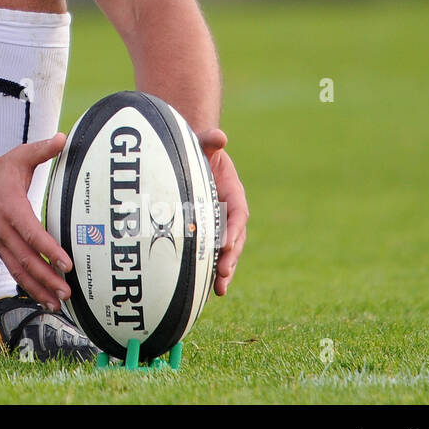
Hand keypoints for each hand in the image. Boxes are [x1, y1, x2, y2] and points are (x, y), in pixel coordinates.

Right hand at [0, 133, 72, 310]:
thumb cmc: (1, 169)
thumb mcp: (21, 156)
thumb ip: (42, 149)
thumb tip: (63, 138)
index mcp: (11, 207)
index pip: (31, 233)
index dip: (49, 249)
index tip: (66, 263)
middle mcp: (3, 229)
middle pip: (26, 258)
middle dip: (47, 277)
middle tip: (67, 291)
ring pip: (19, 270)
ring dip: (38, 288)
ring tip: (58, 303)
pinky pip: (15, 271)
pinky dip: (29, 286)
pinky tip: (45, 299)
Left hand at [197, 128, 246, 295]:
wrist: (191, 162)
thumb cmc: (198, 152)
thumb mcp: (204, 145)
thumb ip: (210, 142)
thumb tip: (219, 137)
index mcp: (233, 195)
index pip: (237, 214)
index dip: (233, 229)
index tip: (226, 242)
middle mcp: (230, 216)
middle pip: (234, 240)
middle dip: (230, 258)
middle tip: (223, 273)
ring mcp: (219, 228)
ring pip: (225, 253)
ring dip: (223, 272)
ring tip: (219, 290)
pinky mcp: (207, 237)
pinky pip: (210, 256)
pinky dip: (209, 272)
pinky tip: (206, 291)